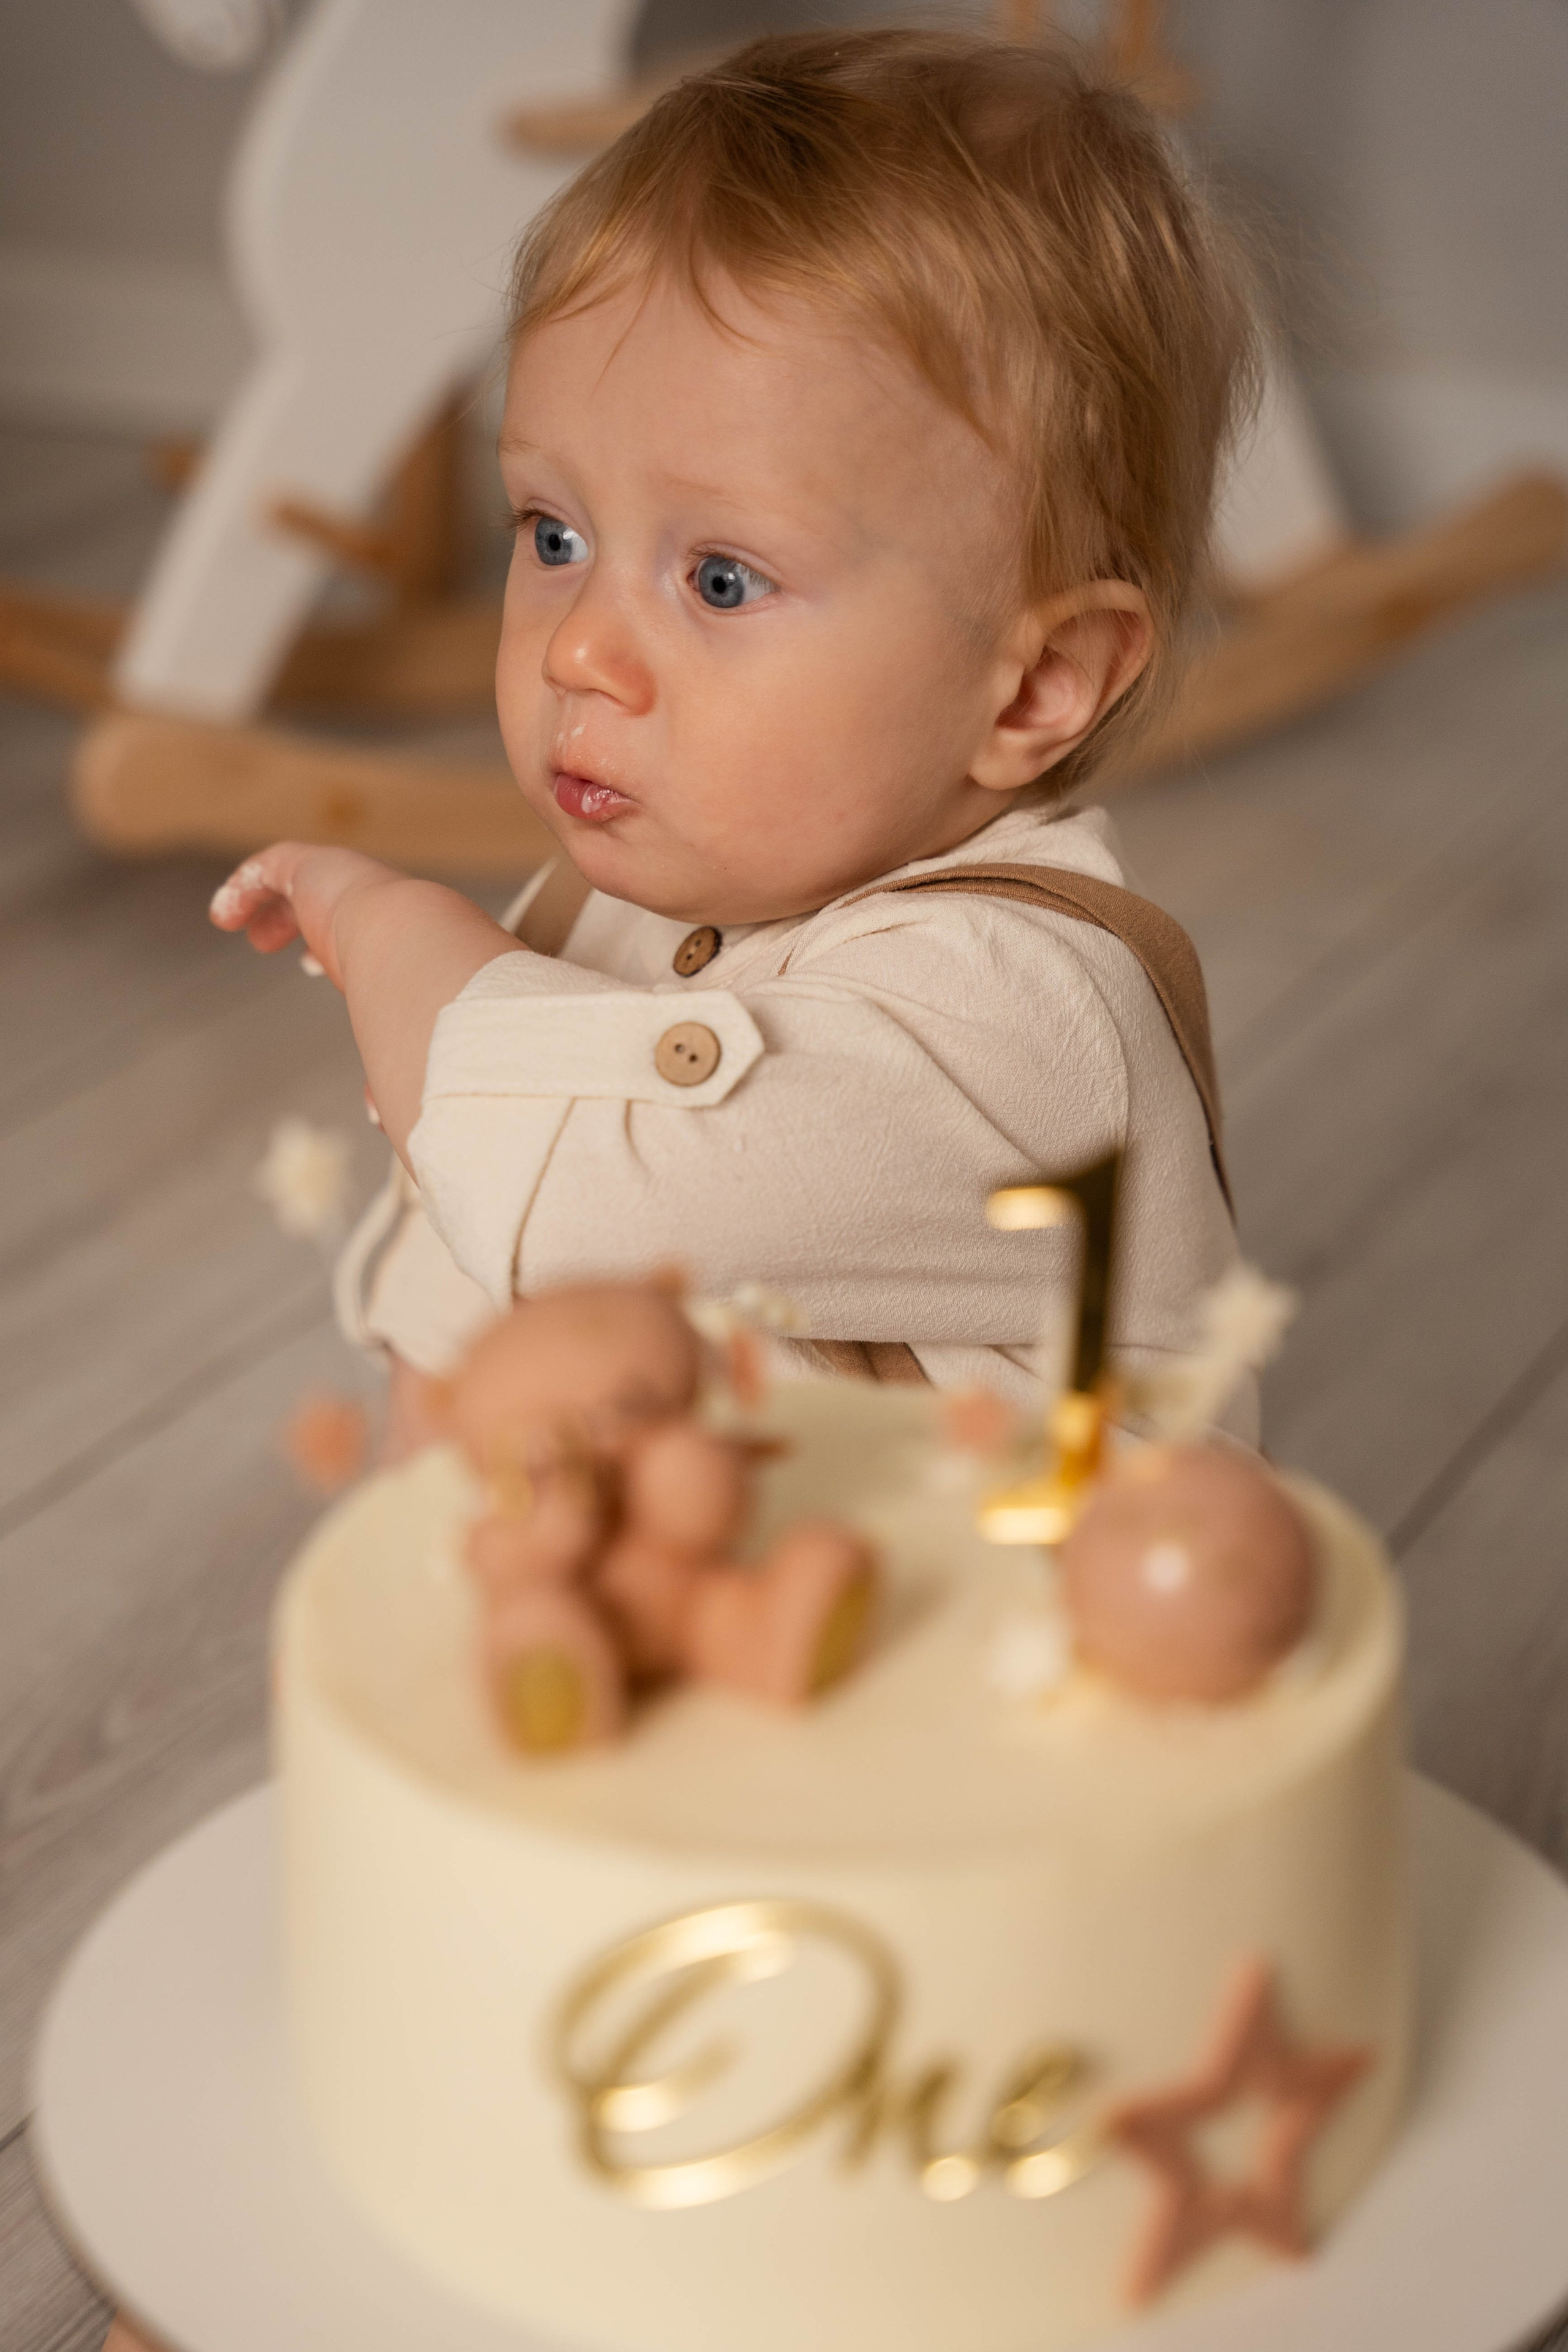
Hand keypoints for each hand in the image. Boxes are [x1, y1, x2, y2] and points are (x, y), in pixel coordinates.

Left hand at [210, 843, 524, 1159]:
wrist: (419, 960)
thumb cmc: (425, 1006)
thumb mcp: (402, 1045)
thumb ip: (392, 1079)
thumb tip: (380, 1119)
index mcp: (395, 945)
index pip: (361, 940)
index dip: (333, 949)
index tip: (315, 967)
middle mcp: (372, 912)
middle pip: (332, 910)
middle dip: (305, 923)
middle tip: (281, 945)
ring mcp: (345, 885)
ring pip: (301, 881)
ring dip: (274, 908)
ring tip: (253, 933)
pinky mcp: (314, 868)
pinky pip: (272, 867)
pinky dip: (245, 887)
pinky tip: (222, 915)